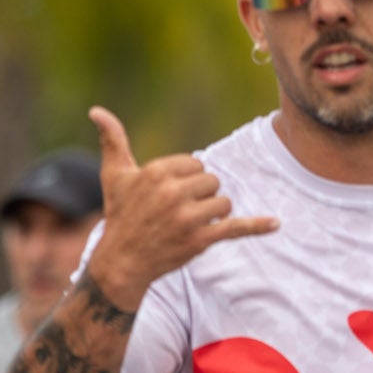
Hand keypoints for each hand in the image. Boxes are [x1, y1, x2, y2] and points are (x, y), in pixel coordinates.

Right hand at [82, 106, 278, 310]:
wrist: (121, 262)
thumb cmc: (120, 214)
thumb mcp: (115, 175)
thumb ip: (112, 140)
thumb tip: (96, 110)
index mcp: (157, 172)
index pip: (196, 164)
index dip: (187, 179)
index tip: (170, 194)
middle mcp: (173, 192)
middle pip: (212, 181)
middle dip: (201, 195)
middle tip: (179, 211)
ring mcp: (188, 217)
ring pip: (223, 202)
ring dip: (213, 212)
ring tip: (189, 224)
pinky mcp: (200, 239)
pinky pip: (235, 227)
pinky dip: (256, 226)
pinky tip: (276, 223)